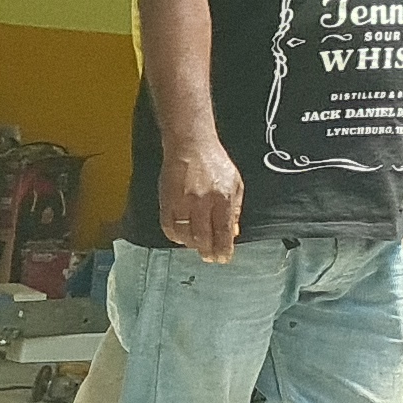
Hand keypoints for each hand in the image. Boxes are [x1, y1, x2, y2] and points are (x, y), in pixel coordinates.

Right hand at [159, 143, 244, 263]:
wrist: (191, 145)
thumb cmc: (214, 162)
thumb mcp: (235, 182)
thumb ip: (236, 208)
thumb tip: (233, 231)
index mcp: (223, 197)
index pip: (224, 231)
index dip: (223, 248)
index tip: (223, 258)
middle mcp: (203, 201)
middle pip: (204, 237)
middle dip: (208, 251)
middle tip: (210, 258)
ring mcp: (183, 202)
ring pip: (186, 235)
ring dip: (192, 245)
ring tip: (196, 246)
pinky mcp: (167, 201)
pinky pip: (169, 226)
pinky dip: (175, 235)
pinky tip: (181, 236)